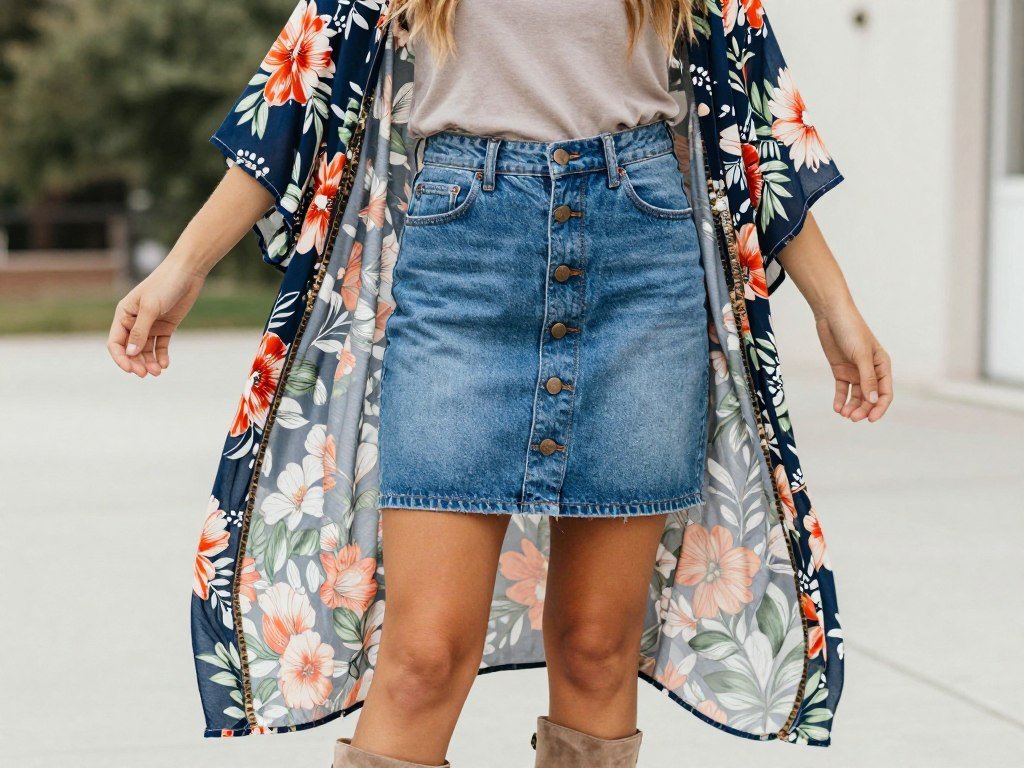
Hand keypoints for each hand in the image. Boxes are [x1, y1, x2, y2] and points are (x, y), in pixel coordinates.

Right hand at [107, 258, 205, 377]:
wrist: (187, 273)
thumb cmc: (164, 285)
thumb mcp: (150, 308)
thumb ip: (140, 331)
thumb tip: (130, 353)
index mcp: (124, 314)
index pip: (116, 342)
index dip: (121, 358)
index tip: (130, 370)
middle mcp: (135, 321)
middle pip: (131, 350)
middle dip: (137, 363)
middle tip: (146, 374)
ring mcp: (151, 325)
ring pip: (146, 350)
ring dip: (150, 362)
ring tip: (158, 371)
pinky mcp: (166, 327)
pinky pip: (160, 346)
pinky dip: (161, 356)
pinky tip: (165, 364)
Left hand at [814, 301, 892, 421]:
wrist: (831, 315)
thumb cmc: (851, 331)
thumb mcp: (861, 355)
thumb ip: (867, 378)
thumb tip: (873, 400)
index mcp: (882, 365)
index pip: (885, 392)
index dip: (880, 407)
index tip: (871, 419)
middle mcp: (870, 371)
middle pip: (870, 397)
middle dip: (863, 409)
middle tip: (852, 418)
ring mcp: (855, 372)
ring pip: (856, 396)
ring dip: (852, 407)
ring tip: (843, 414)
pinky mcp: (841, 371)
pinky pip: (842, 390)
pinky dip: (840, 400)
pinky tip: (837, 408)